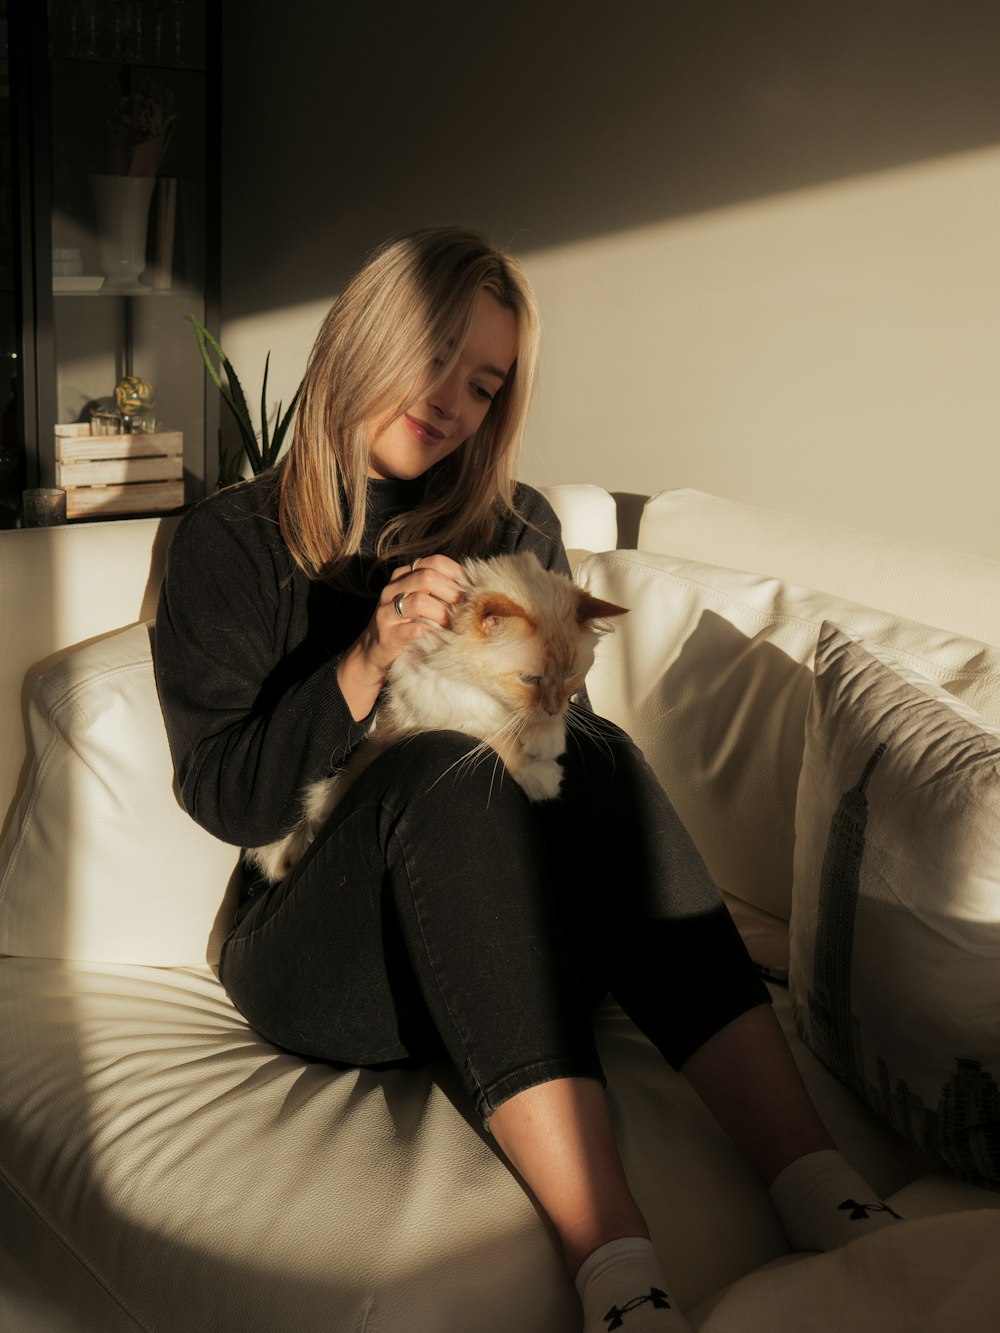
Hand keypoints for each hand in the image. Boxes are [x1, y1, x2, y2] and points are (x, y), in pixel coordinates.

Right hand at [337, 554, 464, 720]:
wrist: (375, 653)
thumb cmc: (407, 625)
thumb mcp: (423, 602)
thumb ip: (442, 591)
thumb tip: (477, 590)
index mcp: (404, 575)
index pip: (434, 562)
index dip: (457, 574)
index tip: (471, 590)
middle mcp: (392, 589)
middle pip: (427, 578)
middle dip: (452, 594)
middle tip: (465, 610)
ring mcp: (386, 611)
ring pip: (419, 601)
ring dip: (442, 614)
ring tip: (452, 625)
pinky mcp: (387, 634)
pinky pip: (413, 629)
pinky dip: (431, 632)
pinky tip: (440, 637)